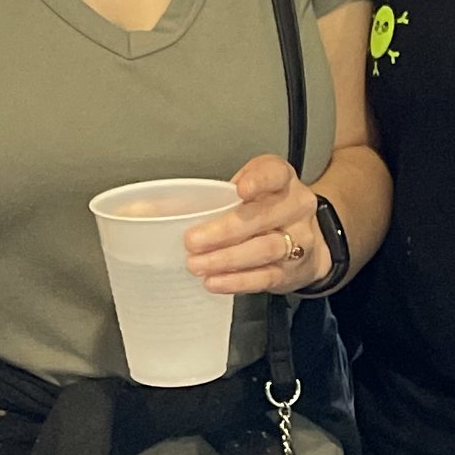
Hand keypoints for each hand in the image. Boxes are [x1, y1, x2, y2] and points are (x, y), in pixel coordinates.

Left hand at [183, 151, 331, 293]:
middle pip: (263, 217)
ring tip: (198, 265)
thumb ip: (212, 195)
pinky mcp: (293, 270)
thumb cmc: (265, 210)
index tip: (240, 189)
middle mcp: (295, 207)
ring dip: (227, 259)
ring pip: (265, 249)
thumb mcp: (246, 189)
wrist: (306, 239)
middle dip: (224, 231)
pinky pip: (266, 277)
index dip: (259, 180)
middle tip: (193, 241)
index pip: (275, 174)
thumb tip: (149, 207)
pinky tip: (216, 281)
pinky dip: (238, 281)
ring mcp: (299, 239)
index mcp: (282, 180)